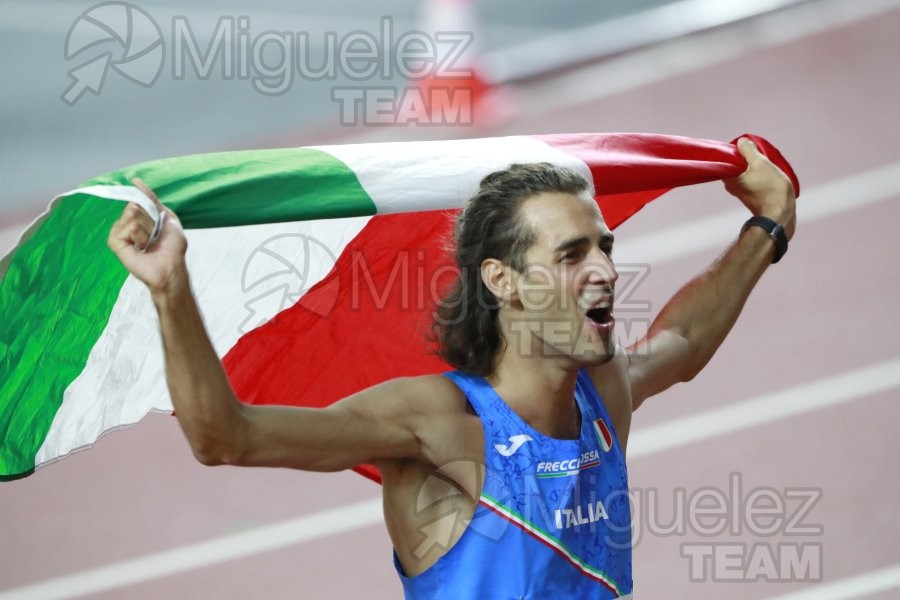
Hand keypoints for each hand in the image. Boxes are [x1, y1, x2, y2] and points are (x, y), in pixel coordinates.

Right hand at [107, 177, 187, 296]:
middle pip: (134, 205)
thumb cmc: (172, 246)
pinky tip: (140, 248)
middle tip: (155, 236)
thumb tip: (135, 181)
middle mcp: (126, 223)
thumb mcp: (166, 216)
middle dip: (151, 220)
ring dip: (147, 230)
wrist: (171, 265)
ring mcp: (119, 232)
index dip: (144, 198)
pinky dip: (140, 237)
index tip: (150, 207)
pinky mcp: (115, 242)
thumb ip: (151, 199)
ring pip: (132, 215)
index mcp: (138, 217)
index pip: (136, 198)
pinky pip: (128, 227)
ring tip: (149, 243)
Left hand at [724, 138, 796, 239]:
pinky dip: (758, 175)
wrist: (780, 215)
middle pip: (737, 164)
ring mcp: (740, 191)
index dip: (738, 150)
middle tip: (761, 156)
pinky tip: (768, 175)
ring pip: (745, 172)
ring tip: (767, 166)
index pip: (727, 157)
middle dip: (748, 158)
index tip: (749, 148)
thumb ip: (749, 151)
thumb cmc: (771, 189)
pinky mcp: (749, 196)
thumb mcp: (761, 163)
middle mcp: (730, 185)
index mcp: (728, 177)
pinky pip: (751, 180)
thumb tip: (741, 142)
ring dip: (754, 167)